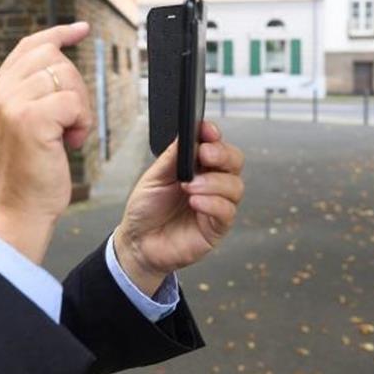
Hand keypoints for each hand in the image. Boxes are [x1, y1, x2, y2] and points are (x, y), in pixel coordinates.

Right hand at [0, 22, 93, 263]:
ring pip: (65, 77)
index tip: (81, 30)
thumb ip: (33, 94)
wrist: (18, 209)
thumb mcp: (25, 125)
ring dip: (80, 107)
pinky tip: (70, 143)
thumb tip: (60, 62)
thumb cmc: (28, 172)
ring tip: (70, 135)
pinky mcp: (29, 120)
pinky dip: (81, 121)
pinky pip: (72, 102)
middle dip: (76, 86)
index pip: (29, 47)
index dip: (58, 34)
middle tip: (74, 121)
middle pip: (53, 58)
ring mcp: (11, 104)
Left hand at [114, 121, 243, 295]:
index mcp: (197, 167)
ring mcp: (216, 205)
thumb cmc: (147, 209)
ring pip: (235, 187)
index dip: (214, 135)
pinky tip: (195, 202)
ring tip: (189, 186)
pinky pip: (227, 212)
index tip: (207, 130)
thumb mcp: (154, 178)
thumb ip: (171, 158)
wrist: (138, 243)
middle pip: (234, 162)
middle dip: (223, 155)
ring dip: (214, 182)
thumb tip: (185, 135)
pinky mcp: (216, 228)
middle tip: (205, 155)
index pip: (216, 145)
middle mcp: (211, 183)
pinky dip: (213, 204)